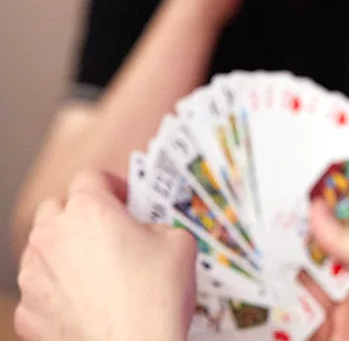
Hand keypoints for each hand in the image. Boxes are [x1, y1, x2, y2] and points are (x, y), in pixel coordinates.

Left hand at [15, 170, 196, 340]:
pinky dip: (57, 289)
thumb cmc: (156, 299)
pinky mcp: (28, 314)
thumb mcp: (178, 241)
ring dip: (65, 250)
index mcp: (89, 210)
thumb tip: (146, 233)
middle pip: (56, 207)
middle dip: (79, 213)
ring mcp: (34, 277)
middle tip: (108, 230)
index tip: (126, 200)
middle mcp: (53, 237)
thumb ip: (155, 225)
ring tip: (97, 268)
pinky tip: (86, 301)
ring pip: (42, 248)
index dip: (113, 185)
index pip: (90, 176)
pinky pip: (39, 289)